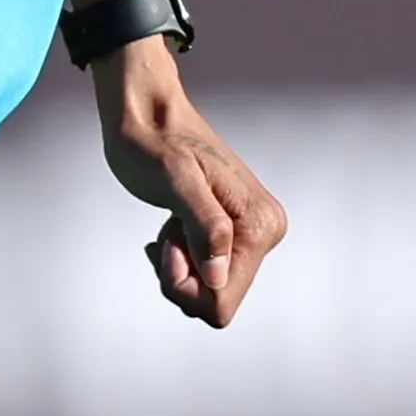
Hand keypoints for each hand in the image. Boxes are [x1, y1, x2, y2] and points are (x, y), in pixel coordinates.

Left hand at [92, 41, 283, 327]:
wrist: (149, 113)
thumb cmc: (152, 143)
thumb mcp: (175, 183)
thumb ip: (205, 229)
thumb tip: (220, 277)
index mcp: (258, 225)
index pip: (221, 301)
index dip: (185, 285)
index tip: (169, 244)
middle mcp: (267, 231)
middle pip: (218, 299)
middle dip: (182, 276)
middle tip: (168, 232)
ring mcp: (254, 232)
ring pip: (211, 288)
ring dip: (180, 264)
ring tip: (172, 223)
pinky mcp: (237, 230)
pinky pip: (208, 272)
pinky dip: (183, 257)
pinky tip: (174, 226)